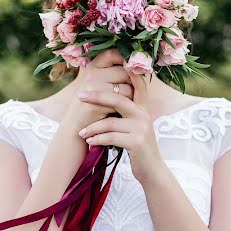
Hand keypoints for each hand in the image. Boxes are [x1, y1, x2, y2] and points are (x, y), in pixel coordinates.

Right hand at [62, 48, 133, 132]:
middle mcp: (91, 75)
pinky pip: (122, 101)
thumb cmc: (94, 105)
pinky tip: (119, 111)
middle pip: (125, 72)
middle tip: (130, 93)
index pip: (112, 54)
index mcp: (92, 67)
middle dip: (132, 82)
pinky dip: (125, 107)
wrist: (78, 127)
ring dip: (131, 97)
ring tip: (123, 104)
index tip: (132, 67)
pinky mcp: (97, 103)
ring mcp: (93, 88)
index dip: (125, 58)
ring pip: (127, 87)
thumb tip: (137, 63)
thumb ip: (113, 73)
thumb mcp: (100, 85)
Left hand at [76, 70, 166, 184]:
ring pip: (110, 122)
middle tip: (80, 96)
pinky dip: (98, 139)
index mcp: (142, 107)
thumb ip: (126, 111)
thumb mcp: (135, 125)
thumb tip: (104, 96)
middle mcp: (143, 114)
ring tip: (82, 133)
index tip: (114, 61)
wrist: (151, 169)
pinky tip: (90, 142)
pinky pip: (111, 137)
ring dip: (92, 128)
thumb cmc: (137, 146)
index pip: (137, 84)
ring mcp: (141, 128)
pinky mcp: (137, 142)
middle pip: (117, 98)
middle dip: (96, 96)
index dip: (127, 71)